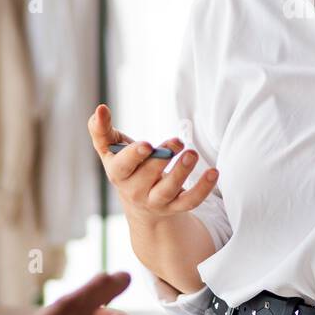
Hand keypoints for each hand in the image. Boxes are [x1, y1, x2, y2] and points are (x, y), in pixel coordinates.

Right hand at [87, 103, 218, 221]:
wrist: (139, 201)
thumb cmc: (126, 166)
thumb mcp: (111, 149)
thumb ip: (101, 129)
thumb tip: (100, 108)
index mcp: (118, 173)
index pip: (122, 167)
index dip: (134, 156)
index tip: (147, 145)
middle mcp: (135, 190)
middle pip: (147, 177)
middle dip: (161, 159)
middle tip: (176, 141)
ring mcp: (156, 200)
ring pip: (168, 190)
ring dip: (181, 172)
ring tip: (192, 154)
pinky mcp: (175, 206)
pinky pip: (190, 201)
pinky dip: (203, 188)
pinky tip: (214, 172)